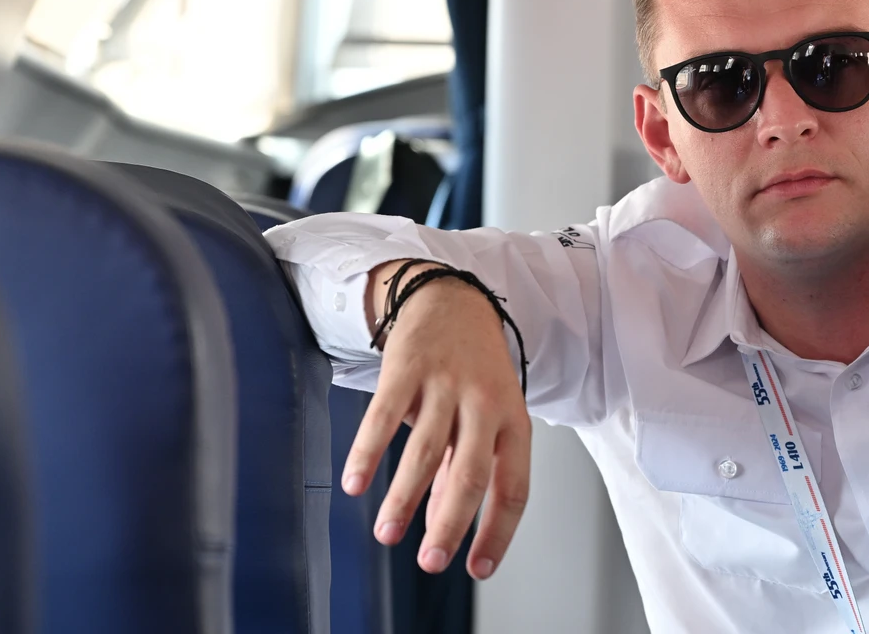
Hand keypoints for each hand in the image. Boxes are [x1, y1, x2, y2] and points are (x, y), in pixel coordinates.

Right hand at [341, 261, 530, 578]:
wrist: (452, 298)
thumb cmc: (475, 367)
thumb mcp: (487, 414)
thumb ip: (464, 468)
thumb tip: (442, 525)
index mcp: (513, 420)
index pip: (513, 486)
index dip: (497, 531)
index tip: (477, 569)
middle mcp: (484, 403)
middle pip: (472, 473)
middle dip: (451, 523)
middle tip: (431, 562)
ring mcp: (446, 384)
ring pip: (426, 450)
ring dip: (404, 498)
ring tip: (388, 535)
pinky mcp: (407, 368)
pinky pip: (384, 416)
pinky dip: (368, 453)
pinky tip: (355, 483)